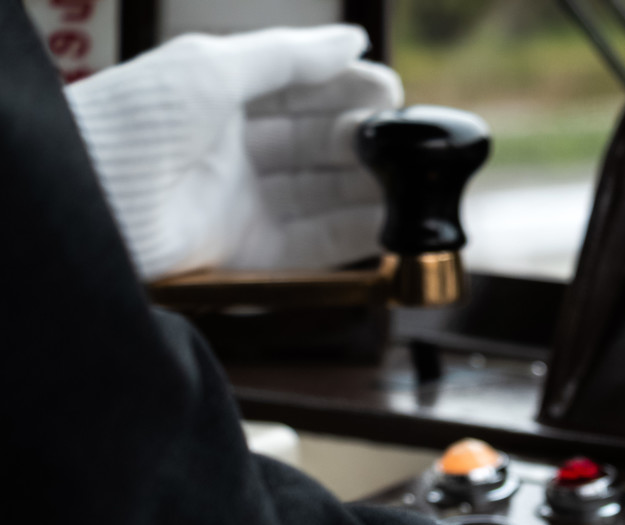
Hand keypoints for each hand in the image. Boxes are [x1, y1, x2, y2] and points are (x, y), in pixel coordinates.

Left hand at [65, 25, 401, 280]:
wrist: (86, 193)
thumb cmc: (132, 120)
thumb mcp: (213, 67)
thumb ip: (289, 56)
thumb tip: (354, 40)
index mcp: (218, 99)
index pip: (299, 91)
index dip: (346, 90)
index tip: (391, 91)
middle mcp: (233, 153)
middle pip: (316, 144)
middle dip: (362, 139)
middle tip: (402, 141)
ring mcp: (242, 204)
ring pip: (323, 195)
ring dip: (367, 188)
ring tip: (408, 181)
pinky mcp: (249, 254)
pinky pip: (314, 245)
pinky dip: (354, 235)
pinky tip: (388, 223)